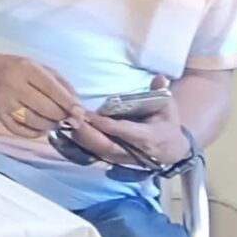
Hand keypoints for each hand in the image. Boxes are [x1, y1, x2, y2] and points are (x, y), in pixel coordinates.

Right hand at [0, 53, 81, 138]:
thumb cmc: (18, 70)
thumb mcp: (41, 68)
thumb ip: (62, 86)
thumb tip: (79, 110)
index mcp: (27, 69)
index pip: (52, 89)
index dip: (69, 104)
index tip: (80, 114)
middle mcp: (14, 85)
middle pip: (46, 109)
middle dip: (61, 116)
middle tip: (64, 116)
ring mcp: (4, 102)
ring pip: (36, 122)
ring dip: (50, 125)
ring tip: (51, 119)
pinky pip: (22, 131)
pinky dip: (36, 133)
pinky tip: (39, 127)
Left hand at [67, 78, 190, 168]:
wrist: (170, 152)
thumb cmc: (166, 125)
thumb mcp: (168, 108)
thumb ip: (161, 92)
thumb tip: (160, 77)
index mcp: (148, 137)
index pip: (125, 132)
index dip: (107, 125)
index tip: (89, 114)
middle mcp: (132, 151)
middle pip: (106, 145)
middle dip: (87, 133)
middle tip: (71, 117)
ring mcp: (121, 158)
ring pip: (97, 151)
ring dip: (80, 137)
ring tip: (66, 120)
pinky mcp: (112, 159)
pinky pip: (93, 153)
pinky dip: (80, 142)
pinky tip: (68, 129)